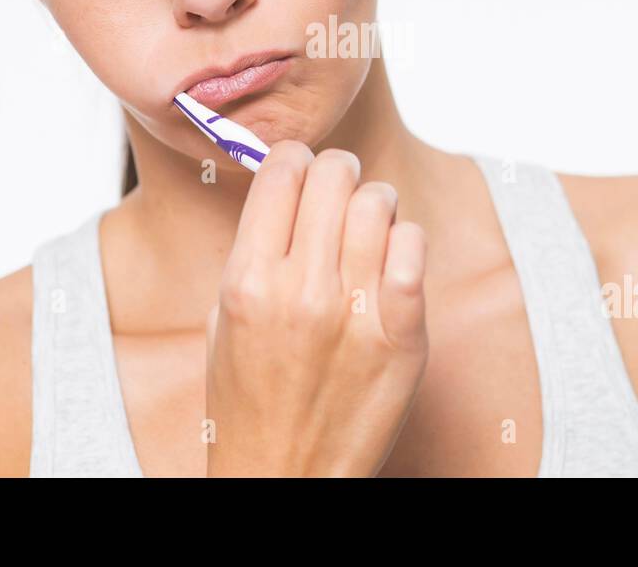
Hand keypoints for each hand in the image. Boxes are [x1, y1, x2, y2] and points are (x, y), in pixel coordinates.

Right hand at [204, 141, 428, 476]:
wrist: (283, 478)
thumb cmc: (248, 400)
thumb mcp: (224, 320)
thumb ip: (254, 251)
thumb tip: (288, 188)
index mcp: (247, 281)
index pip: (282, 171)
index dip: (294, 159)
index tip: (300, 170)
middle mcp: (300, 290)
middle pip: (333, 173)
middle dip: (337, 171)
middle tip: (340, 188)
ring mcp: (354, 313)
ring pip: (377, 201)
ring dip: (374, 201)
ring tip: (369, 223)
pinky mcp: (401, 337)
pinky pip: (414, 247)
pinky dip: (405, 239)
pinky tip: (392, 258)